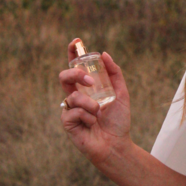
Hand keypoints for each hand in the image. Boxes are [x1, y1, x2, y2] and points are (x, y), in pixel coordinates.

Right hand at [59, 39, 132, 165]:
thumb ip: (115, 74)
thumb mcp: (121, 94)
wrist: (117, 144)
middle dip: (75, 74)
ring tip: (99, 113)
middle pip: (64, 76)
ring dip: (89, 104)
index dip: (72, 53)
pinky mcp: (67, 122)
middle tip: (90, 82)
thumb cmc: (118, 121)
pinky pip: (73, 111)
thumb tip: (104, 54)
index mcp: (86, 88)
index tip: (77, 41)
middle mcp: (76, 96)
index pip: (75, 66)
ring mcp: (70, 108)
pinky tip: (92, 124)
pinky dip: (86, 116)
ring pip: (72, 96)